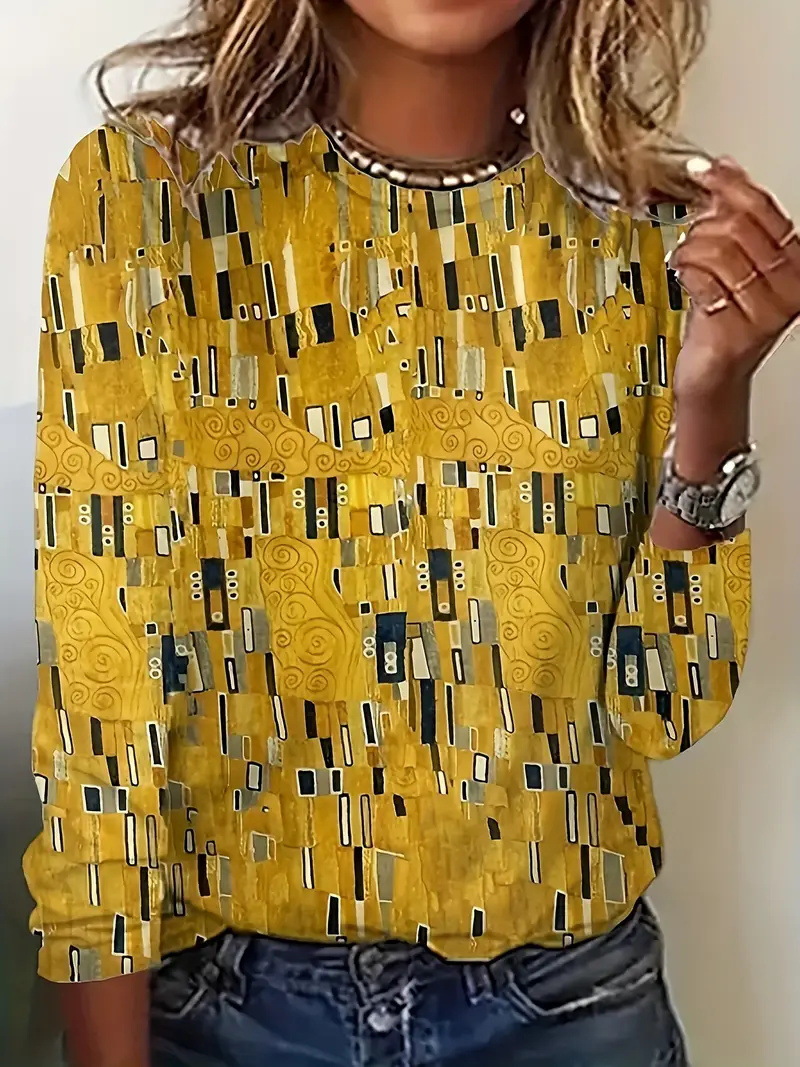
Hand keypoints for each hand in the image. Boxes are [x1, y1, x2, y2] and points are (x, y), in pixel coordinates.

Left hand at [669, 156, 799, 399]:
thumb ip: (732, 217)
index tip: (703, 170)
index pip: (763, 208)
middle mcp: (790, 284)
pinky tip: (685, 280)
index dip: (729, 184)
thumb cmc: (722, 319)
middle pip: (738, 226)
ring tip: (686, 264)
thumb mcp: (732, 261)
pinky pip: (703, 280)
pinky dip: (685, 274)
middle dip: (703, 227)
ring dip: (690, 252)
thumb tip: (725, 167)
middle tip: (691, 241)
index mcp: (796, 260)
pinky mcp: (739, 330)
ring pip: (718, 250)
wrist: (714, 374)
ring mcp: (767, 309)